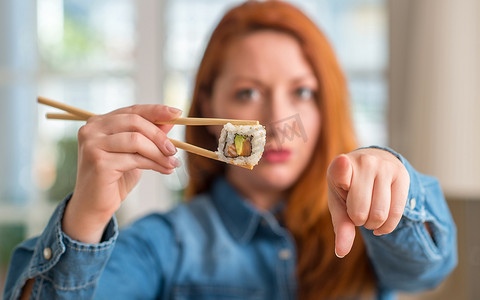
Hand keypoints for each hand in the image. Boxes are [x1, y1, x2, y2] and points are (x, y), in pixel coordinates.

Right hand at [63, 104, 181, 242]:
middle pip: (135, 122)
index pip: (133, 110)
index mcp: (99, 122)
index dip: (157, 111)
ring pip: (136, 140)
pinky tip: (165, 170)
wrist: (94, 206)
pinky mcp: (99, 162)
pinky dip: (154, 164)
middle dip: (159, 136)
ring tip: (172, 163)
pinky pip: (135, 158)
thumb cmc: (114, 179)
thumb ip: (149, 136)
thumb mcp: (135, 153)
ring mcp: (93, 144)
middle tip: (174, 150)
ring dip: (159, 153)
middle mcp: (92, 129)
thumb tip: (171, 120)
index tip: (177, 113)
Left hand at [327, 148, 409, 257]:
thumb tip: (341, 252)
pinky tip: (380, 223)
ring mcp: (384, 167)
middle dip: (358, 220)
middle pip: (360, 211)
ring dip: (372, 223)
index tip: (342, 162)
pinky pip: (397, 212)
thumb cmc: (350, 187)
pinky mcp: (402, 175)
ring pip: (380, 214)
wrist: (373, 163)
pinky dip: (386, 226)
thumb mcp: (339, 204)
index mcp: (339, 167)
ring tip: (368, 213)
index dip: (342, 169)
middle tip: (356, 212)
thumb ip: (340, 226)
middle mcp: (364, 162)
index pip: (341, 169)